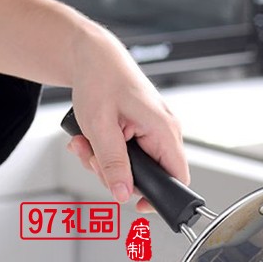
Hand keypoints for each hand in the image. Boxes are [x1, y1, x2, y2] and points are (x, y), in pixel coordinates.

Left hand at [0, 0, 189, 209]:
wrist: (93, 56)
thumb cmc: (100, 79)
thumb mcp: (100, 127)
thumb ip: (113, 163)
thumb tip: (123, 194)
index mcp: (163, 130)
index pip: (177, 176)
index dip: (159, 196)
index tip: (137, 205)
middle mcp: (163, 131)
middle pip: (147, 176)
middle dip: (113, 174)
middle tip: (91, 157)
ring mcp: (151, 131)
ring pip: (130, 167)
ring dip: (102, 162)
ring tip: (84, 143)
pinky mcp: (139, 130)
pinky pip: (124, 154)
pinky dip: (103, 151)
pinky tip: (88, 139)